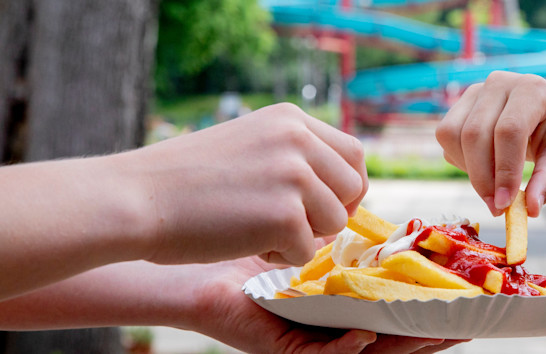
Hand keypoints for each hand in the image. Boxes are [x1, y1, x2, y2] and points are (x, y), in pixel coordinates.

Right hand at [123, 103, 367, 264]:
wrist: (134, 198)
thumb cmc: (183, 180)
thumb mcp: (249, 143)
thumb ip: (292, 155)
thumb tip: (338, 186)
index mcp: (291, 118)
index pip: (353, 153)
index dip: (346, 186)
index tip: (329, 205)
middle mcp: (298, 139)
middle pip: (354, 187)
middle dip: (332, 213)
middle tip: (297, 226)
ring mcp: (294, 176)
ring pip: (336, 222)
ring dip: (305, 236)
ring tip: (261, 231)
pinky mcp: (285, 216)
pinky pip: (307, 250)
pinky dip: (281, 257)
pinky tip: (245, 242)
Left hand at [187, 257, 468, 352]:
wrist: (200, 266)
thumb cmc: (252, 252)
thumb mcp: (307, 244)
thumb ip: (341, 241)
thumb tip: (375, 218)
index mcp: (347, 305)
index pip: (399, 310)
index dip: (434, 309)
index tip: (470, 299)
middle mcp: (335, 328)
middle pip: (394, 336)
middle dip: (432, 334)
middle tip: (467, 326)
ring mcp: (313, 342)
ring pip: (370, 352)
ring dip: (403, 347)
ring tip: (433, 337)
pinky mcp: (285, 350)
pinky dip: (345, 347)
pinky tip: (366, 334)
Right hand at [436, 72, 545, 216]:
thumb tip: (530, 209)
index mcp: (531, 89)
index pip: (509, 131)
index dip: (504, 170)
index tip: (506, 204)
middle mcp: (498, 83)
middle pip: (474, 134)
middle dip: (482, 178)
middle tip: (496, 208)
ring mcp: (475, 92)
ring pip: (452, 135)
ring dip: (468, 170)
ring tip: (493, 187)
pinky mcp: (461, 105)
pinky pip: (446, 138)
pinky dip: (461, 162)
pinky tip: (486, 169)